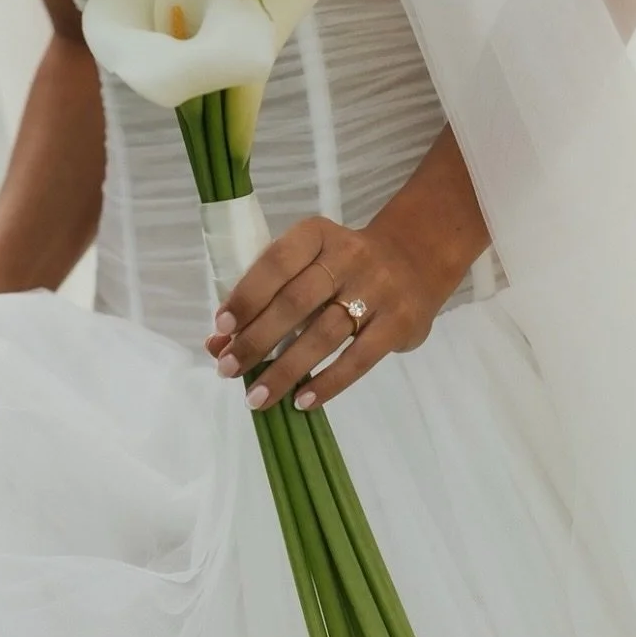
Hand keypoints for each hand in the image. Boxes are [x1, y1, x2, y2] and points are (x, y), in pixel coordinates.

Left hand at [204, 214, 442, 412]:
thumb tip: (217, 344)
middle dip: (257, 340)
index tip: (221, 328)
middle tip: (228, 370)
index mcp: (318, 235)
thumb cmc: (345, 266)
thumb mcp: (308, 265)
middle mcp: (349, 257)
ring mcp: (377, 290)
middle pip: (296, 302)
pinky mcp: (399, 323)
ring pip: (323, 334)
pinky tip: (302, 401)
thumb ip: (265, 298)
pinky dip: (327, 382)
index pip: (276, 262)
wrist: (417, 259)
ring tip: (257, 398)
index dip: (247, 295)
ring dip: (285, 370)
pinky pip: (358, 358)